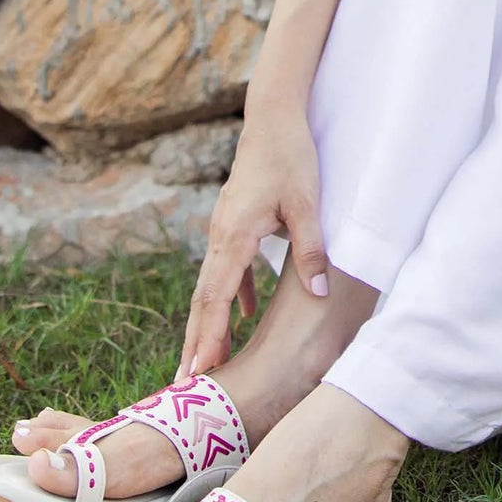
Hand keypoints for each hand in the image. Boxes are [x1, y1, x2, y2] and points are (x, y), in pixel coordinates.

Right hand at [176, 100, 328, 381]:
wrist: (274, 117)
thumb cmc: (291, 157)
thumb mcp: (307, 203)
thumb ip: (311, 249)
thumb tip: (319, 293)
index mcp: (234, 235)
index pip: (215, 297)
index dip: (208, 336)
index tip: (198, 370)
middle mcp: (220, 237)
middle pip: (202, 300)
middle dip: (194, 342)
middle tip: (183, 383)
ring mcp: (224, 231)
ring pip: (211, 287)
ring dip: (207, 325)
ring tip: (204, 362)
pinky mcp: (234, 225)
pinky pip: (227, 270)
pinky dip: (229, 297)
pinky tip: (239, 318)